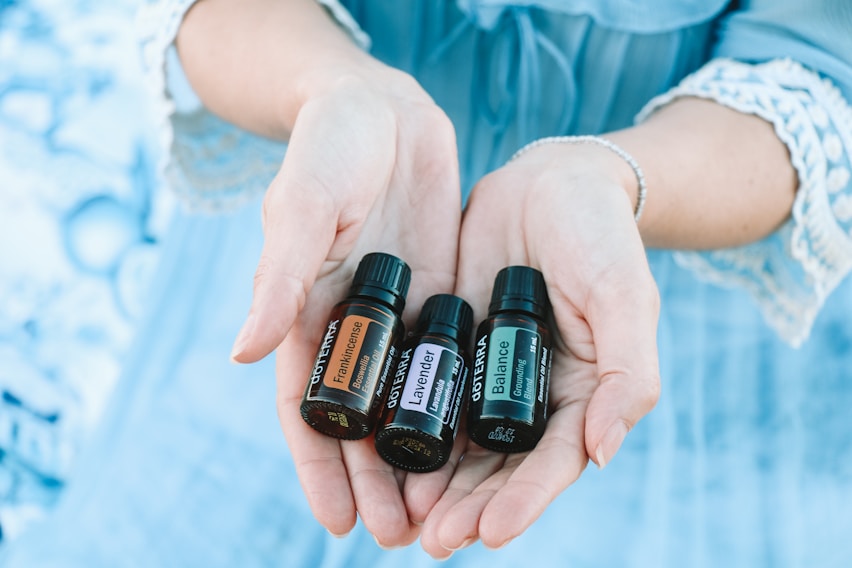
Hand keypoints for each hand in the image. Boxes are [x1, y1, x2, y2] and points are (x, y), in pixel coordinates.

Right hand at [229, 65, 461, 545]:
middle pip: (360, 419)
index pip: (305, 407)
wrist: (386, 108)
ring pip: (407, 401)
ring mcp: (397, 316)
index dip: (317, 466)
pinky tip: (476, 445)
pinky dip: (455, 405)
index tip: (336, 521)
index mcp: (305, 312)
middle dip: (373, 481)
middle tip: (397, 537)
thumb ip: (280, 276)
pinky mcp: (438, 296)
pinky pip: (446, 362)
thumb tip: (242, 351)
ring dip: (418, 457)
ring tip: (438, 513)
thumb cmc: (332, 149)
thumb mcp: (305, 207)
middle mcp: (351, 326)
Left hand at [417, 142, 661, 556]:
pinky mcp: (450, 342)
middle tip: (434, 540)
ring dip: (435, 484)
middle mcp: (531, 393)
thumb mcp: (624, 298)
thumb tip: (604, 453)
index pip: (551, 463)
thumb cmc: (600, 236)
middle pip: (498, 465)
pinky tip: (382, 456)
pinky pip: (426, 391)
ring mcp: (487, 370)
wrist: (548, 180)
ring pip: (457, 440)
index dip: (523, 502)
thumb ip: (628, 375)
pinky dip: (408, 426)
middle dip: (470, 506)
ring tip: (405, 520)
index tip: (490, 534)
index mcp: (580, 393)